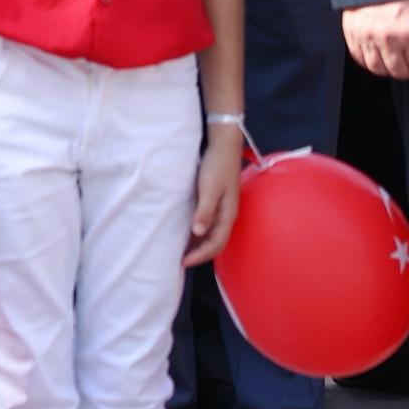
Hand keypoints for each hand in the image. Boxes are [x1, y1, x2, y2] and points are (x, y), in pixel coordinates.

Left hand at [186, 127, 247, 264]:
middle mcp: (227, 216)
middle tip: (180, 261)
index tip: (183, 262)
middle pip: (215, 243)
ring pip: (212, 235)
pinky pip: (209, 225)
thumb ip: (205, 211)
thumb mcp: (209, 188)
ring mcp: (223, 210)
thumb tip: (198, 234)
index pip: (215, 244)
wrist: (224, 146)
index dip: (200, 256)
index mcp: (227, 215)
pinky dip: (198, 233)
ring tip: (182, 251)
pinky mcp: (217, 203)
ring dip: (199, 245)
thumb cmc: (217, 166)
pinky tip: (187, 233)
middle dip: (200, 255)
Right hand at [341, 0, 408, 90]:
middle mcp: (389, 37)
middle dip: (408, 73)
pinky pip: (359, 58)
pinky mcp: (352, 31)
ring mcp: (368, 35)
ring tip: (394, 65)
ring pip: (377, 68)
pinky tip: (376, 57)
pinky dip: (368, 61)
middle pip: (399, 72)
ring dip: (387, 69)